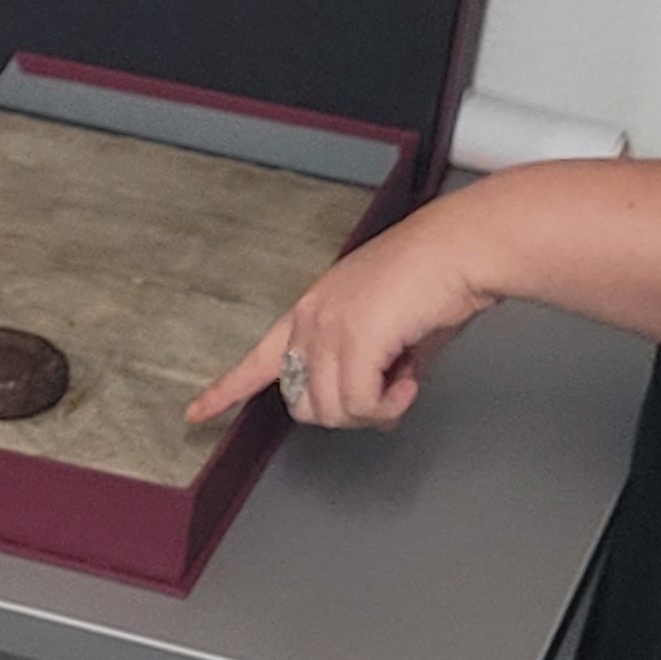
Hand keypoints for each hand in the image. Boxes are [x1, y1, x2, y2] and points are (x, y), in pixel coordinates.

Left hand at [188, 195, 498, 429]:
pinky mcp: (354, 340)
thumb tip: (381, 411)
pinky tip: (410, 378)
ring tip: (406, 377)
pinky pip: (361, 404)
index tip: (196, 412)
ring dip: (375, 409)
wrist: (464, 247)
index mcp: (312, 311)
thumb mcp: (394, 334)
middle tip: (390, 390)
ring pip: (332, 410)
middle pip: (303, 404)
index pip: (259, 359)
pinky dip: (389, 405)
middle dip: (348, 411)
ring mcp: (327, 329)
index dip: (227, 390)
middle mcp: (310, 320)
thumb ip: (375, 371)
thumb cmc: (439, 280)